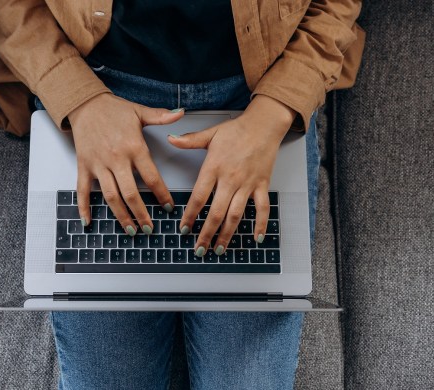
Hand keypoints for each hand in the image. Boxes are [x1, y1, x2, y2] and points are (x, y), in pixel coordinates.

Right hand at [68, 93, 183, 234]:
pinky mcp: (84, 166)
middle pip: (130, 193)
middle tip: (149, 228)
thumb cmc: (113, 110)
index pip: (151, 176)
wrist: (85, 104)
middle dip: (141, 214)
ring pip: (110, 196)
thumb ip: (161, 116)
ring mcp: (98, 164)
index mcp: (133, 147)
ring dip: (120, 215)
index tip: (168, 207)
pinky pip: (82, 190)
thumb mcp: (139, 111)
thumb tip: (181, 113)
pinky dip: (84, 207)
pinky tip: (88, 222)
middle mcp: (116, 158)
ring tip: (130, 230)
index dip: (161, 194)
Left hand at [168, 95, 296, 254]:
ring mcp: (247, 184)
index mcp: (214, 168)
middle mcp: (230, 179)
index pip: (198, 197)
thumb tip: (170, 139)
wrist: (264, 125)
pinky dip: (260, 224)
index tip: (184, 229)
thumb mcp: (210, 134)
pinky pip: (262, 208)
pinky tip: (256, 238)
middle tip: (199, 249)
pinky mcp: (262, 185)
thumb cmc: (237, 130)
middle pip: (216, 213)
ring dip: (227, 235)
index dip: (190, 215)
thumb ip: (189, 140)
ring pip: (236, 215)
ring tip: (219, 249)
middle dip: (206, 234)